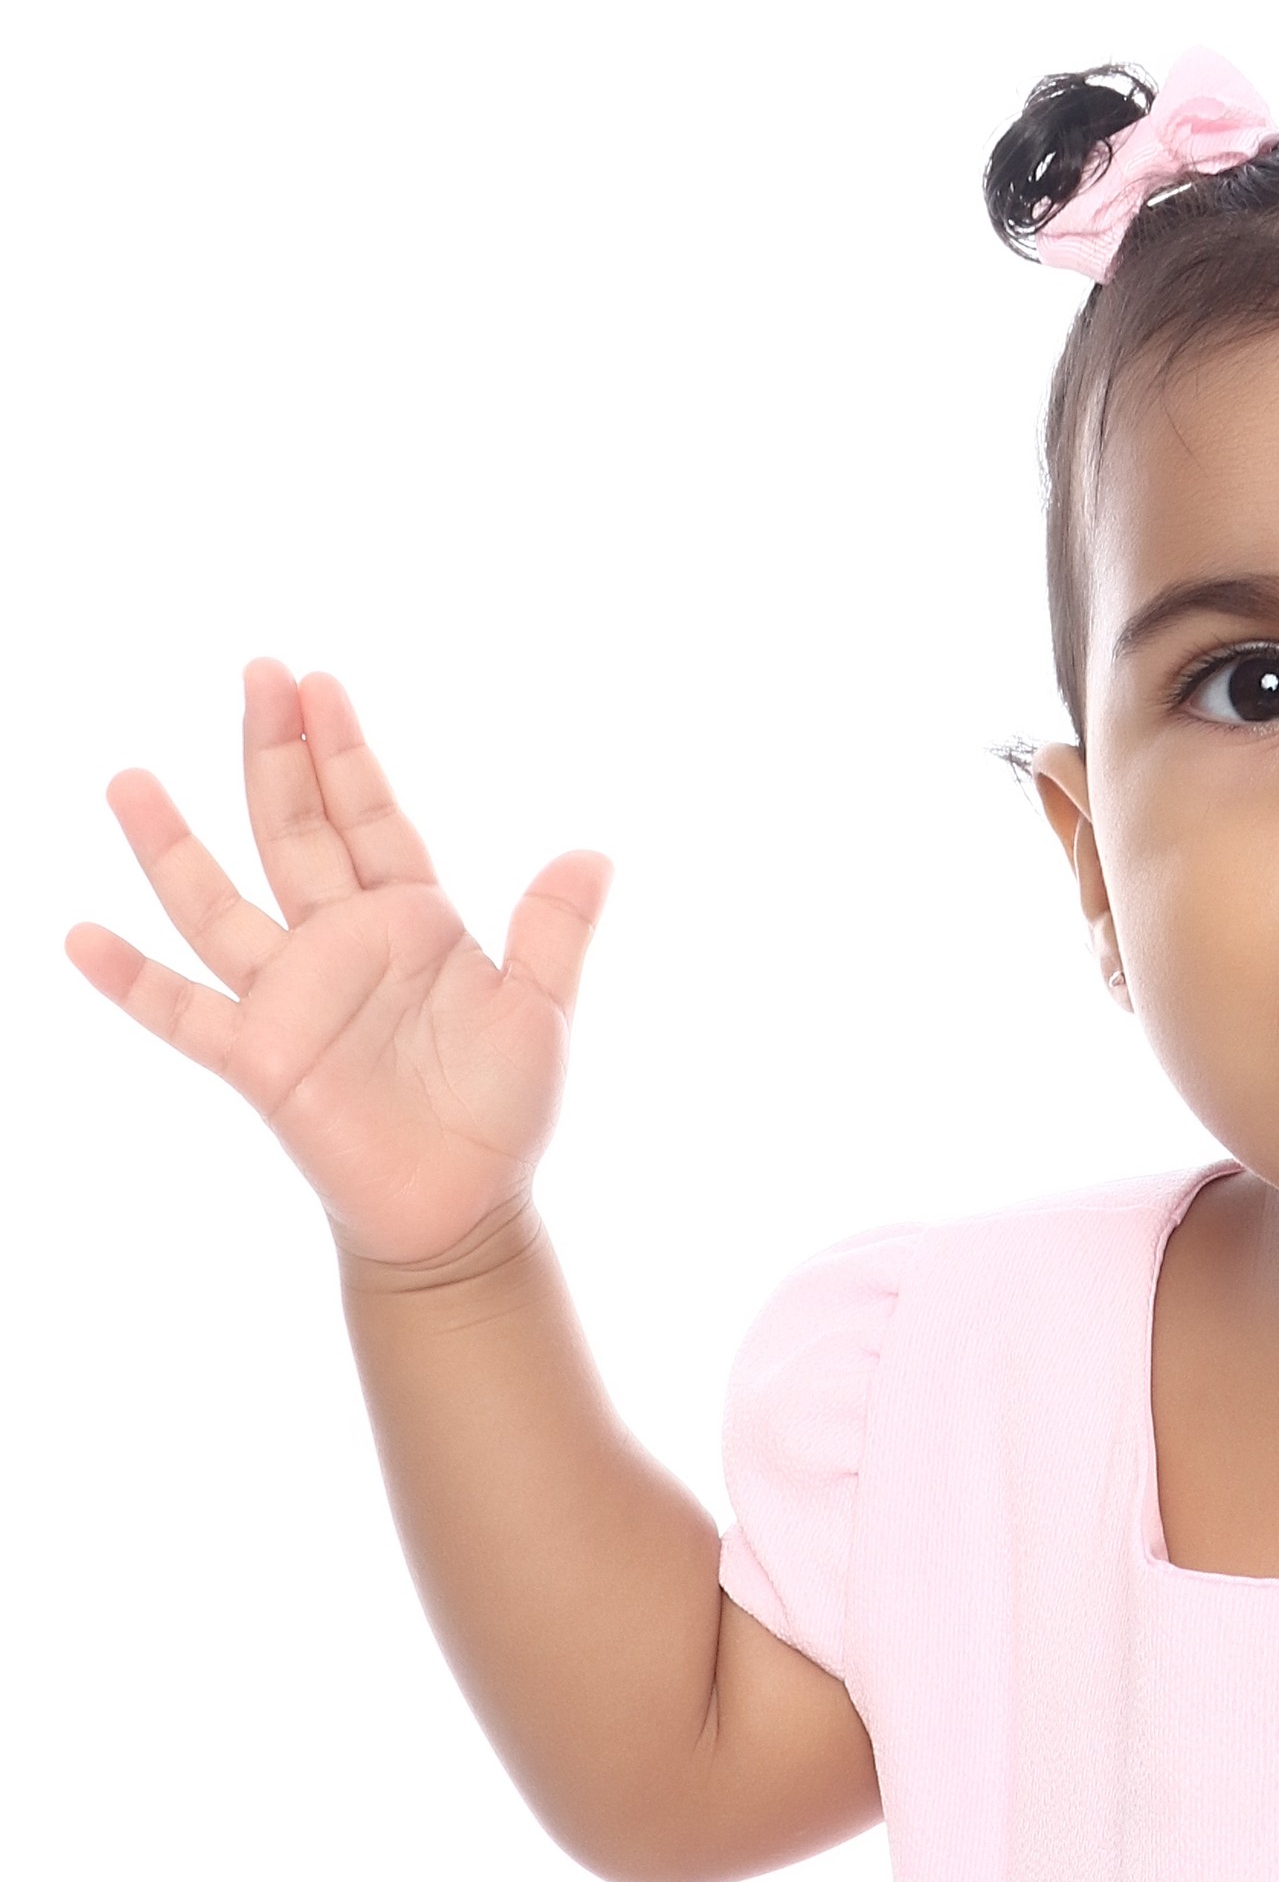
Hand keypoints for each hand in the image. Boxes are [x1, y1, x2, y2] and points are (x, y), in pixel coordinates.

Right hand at [64, 660, 609, 1267]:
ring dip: (172, 847)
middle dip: (273, 755)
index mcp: (408, 922)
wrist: (464, 1206)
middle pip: (293, 832)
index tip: (319, 684)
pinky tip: (81, 937)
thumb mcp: (539, 1012)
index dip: (344, 754)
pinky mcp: (260, 1058)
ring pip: (217, 905)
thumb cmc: (501, 1111)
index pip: (368, 819)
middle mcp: (338, 945)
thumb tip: (594, 854)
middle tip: (256, 674)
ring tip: (129, 781)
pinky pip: (184, 1013)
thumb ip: (553, 931)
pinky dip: (132, 979)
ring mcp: (290, 997)